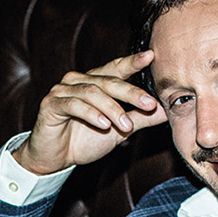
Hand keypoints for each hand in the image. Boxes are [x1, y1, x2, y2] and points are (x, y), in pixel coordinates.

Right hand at [13, 51, 167, 174]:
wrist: (53, 160)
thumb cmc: (83, 141)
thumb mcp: (118, 131)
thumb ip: (140, 119)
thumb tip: (166, 110)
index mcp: (94, 82)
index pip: (116, 68)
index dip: (132, 62)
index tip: (151, 56)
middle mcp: (78, 81)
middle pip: (108, 81)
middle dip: (131, 93)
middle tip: (150, 104)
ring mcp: (63, 91)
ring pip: (92, 92)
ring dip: (112, 109)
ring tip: (126, 125)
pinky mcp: (51, 104)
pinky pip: (73, 105)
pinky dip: (90, 114)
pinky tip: (103, 124)